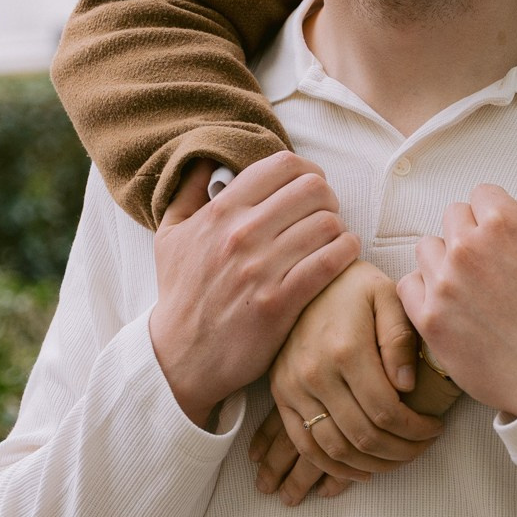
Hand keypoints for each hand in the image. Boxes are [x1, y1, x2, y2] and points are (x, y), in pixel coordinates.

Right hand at [149, 155, 358, 427]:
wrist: (180, 356)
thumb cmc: (180, 293)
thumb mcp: (170, 236)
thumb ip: (187, 192)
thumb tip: (205, 160)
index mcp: (220, 212)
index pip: (282, 165)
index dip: (306, 169)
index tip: (309, 185)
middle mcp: (241, 235)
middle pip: (313, 189)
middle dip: (327, 197)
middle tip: (324, 213)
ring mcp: (261, 269)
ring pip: (327, 223)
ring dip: (338, 227)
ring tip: (333, 238)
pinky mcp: (280, 302)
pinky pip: (331, 261)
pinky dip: (347, 252)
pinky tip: (344, 255)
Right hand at [255, 259, 444, 506]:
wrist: (307, 276)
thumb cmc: (356, 286)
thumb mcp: (388, 297)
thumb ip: (400, 340)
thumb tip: (406, 386)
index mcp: (347, 349)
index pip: (386, 412)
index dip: (416, 431)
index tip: (434, 429)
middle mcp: (315, 373)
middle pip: (363, 436)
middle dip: (400, 452)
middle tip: (421, 449)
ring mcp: (293, 387)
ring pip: (334, 449)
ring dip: (370, 466)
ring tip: (396, 460)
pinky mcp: (281, 394)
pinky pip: (304, 444)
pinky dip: (332, 467)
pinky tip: (359, 470)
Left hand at [398, 160, 516, 419]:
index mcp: (505, 222)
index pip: (482, 195)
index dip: (498, 216)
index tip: (510, 242)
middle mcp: (468, 246)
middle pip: (453, 218)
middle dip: (472, 234)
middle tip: (494, 266)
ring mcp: (445, 283)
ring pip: (428, 249)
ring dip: (446, 261)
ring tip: (472, 286)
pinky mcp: (429, 319)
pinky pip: (408, 286)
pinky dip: (424, 291)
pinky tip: (449, 304)